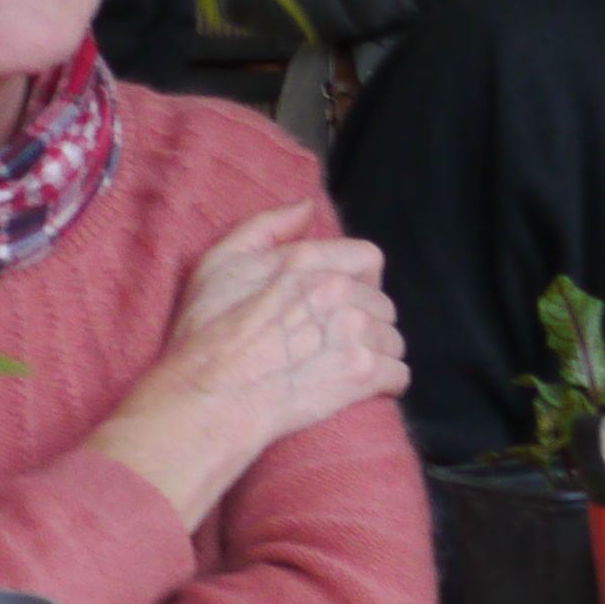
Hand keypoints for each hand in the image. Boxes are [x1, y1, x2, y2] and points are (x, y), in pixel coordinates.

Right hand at [91, 198, 405, 526]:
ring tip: (344, 367)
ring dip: (377, 353)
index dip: (360, 282)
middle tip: (337, 342)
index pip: (368, 260)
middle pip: (383, 304)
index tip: (343, 302)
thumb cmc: (205, 334)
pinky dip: (388, 384)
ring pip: (393, 340)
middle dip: (367, 322)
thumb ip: (267, 226)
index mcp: (306, 260)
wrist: (207, 396)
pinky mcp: (363, 374)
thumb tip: (308, 206)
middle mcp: (336, 289)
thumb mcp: (219, 262)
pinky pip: (399, 375)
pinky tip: (364, 389)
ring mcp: (353, 331)